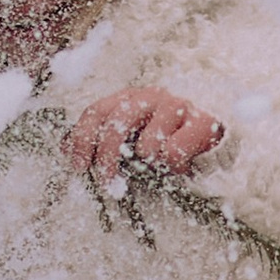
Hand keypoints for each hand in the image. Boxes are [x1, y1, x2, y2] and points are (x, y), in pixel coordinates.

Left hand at [65, 86, 224, 185]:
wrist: (216, 139)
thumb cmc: (167, 140)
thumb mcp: (131, 138)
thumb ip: (100, 139)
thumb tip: (64, 148)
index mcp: (129, 98)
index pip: (96, 112)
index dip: (81, 139)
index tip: (78, 166)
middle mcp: (150, 96)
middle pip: (116, 124)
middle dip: (106, 158)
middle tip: (108, 182)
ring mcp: (177, 106)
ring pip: (146, 145)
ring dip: (149, 163)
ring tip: (160, 165)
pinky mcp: (202, 121)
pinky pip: (173, 153)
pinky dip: (173, 166)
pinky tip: (182, 164)